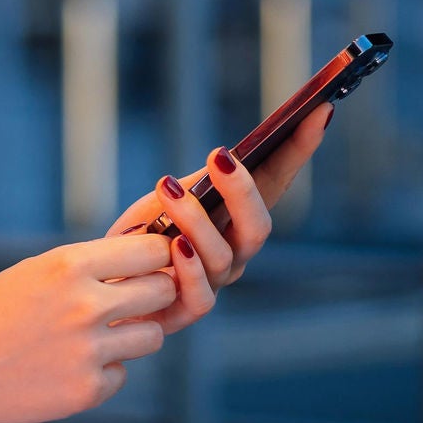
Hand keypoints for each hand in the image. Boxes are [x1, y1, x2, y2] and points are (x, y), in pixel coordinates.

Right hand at [0, 233, 178, 422]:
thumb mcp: (31, 273)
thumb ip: (84, 267)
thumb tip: (145, 262)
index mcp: (67, 264)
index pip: (150, 249)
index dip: (155, 255)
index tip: (148, 263)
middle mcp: (84, 304)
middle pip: (162, 290)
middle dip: (151, 295)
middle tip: (127, 302)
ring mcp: (88, 350)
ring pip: (152, 337)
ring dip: (132, 336)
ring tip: (92, 337)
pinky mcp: (87, 391)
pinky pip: (122, 374)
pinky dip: (102, 372)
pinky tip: (65, 367)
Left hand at [106, 102, 334, 333]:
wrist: (102, 283)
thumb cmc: (142, 235)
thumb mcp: (169, 196)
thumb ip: (200, 182)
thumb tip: (228, 157)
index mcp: (237, 218)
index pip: (276, 183)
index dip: (299, 150)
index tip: (320, 111)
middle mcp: (234, 252)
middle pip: (258, 226)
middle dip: (243, 190)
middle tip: (221, 156)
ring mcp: (214, 282)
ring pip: (222, 255)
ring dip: (195, 219)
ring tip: (167, 188)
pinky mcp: (186, 311)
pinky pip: (199, 296)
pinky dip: (188, 269)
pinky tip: (173, 245)